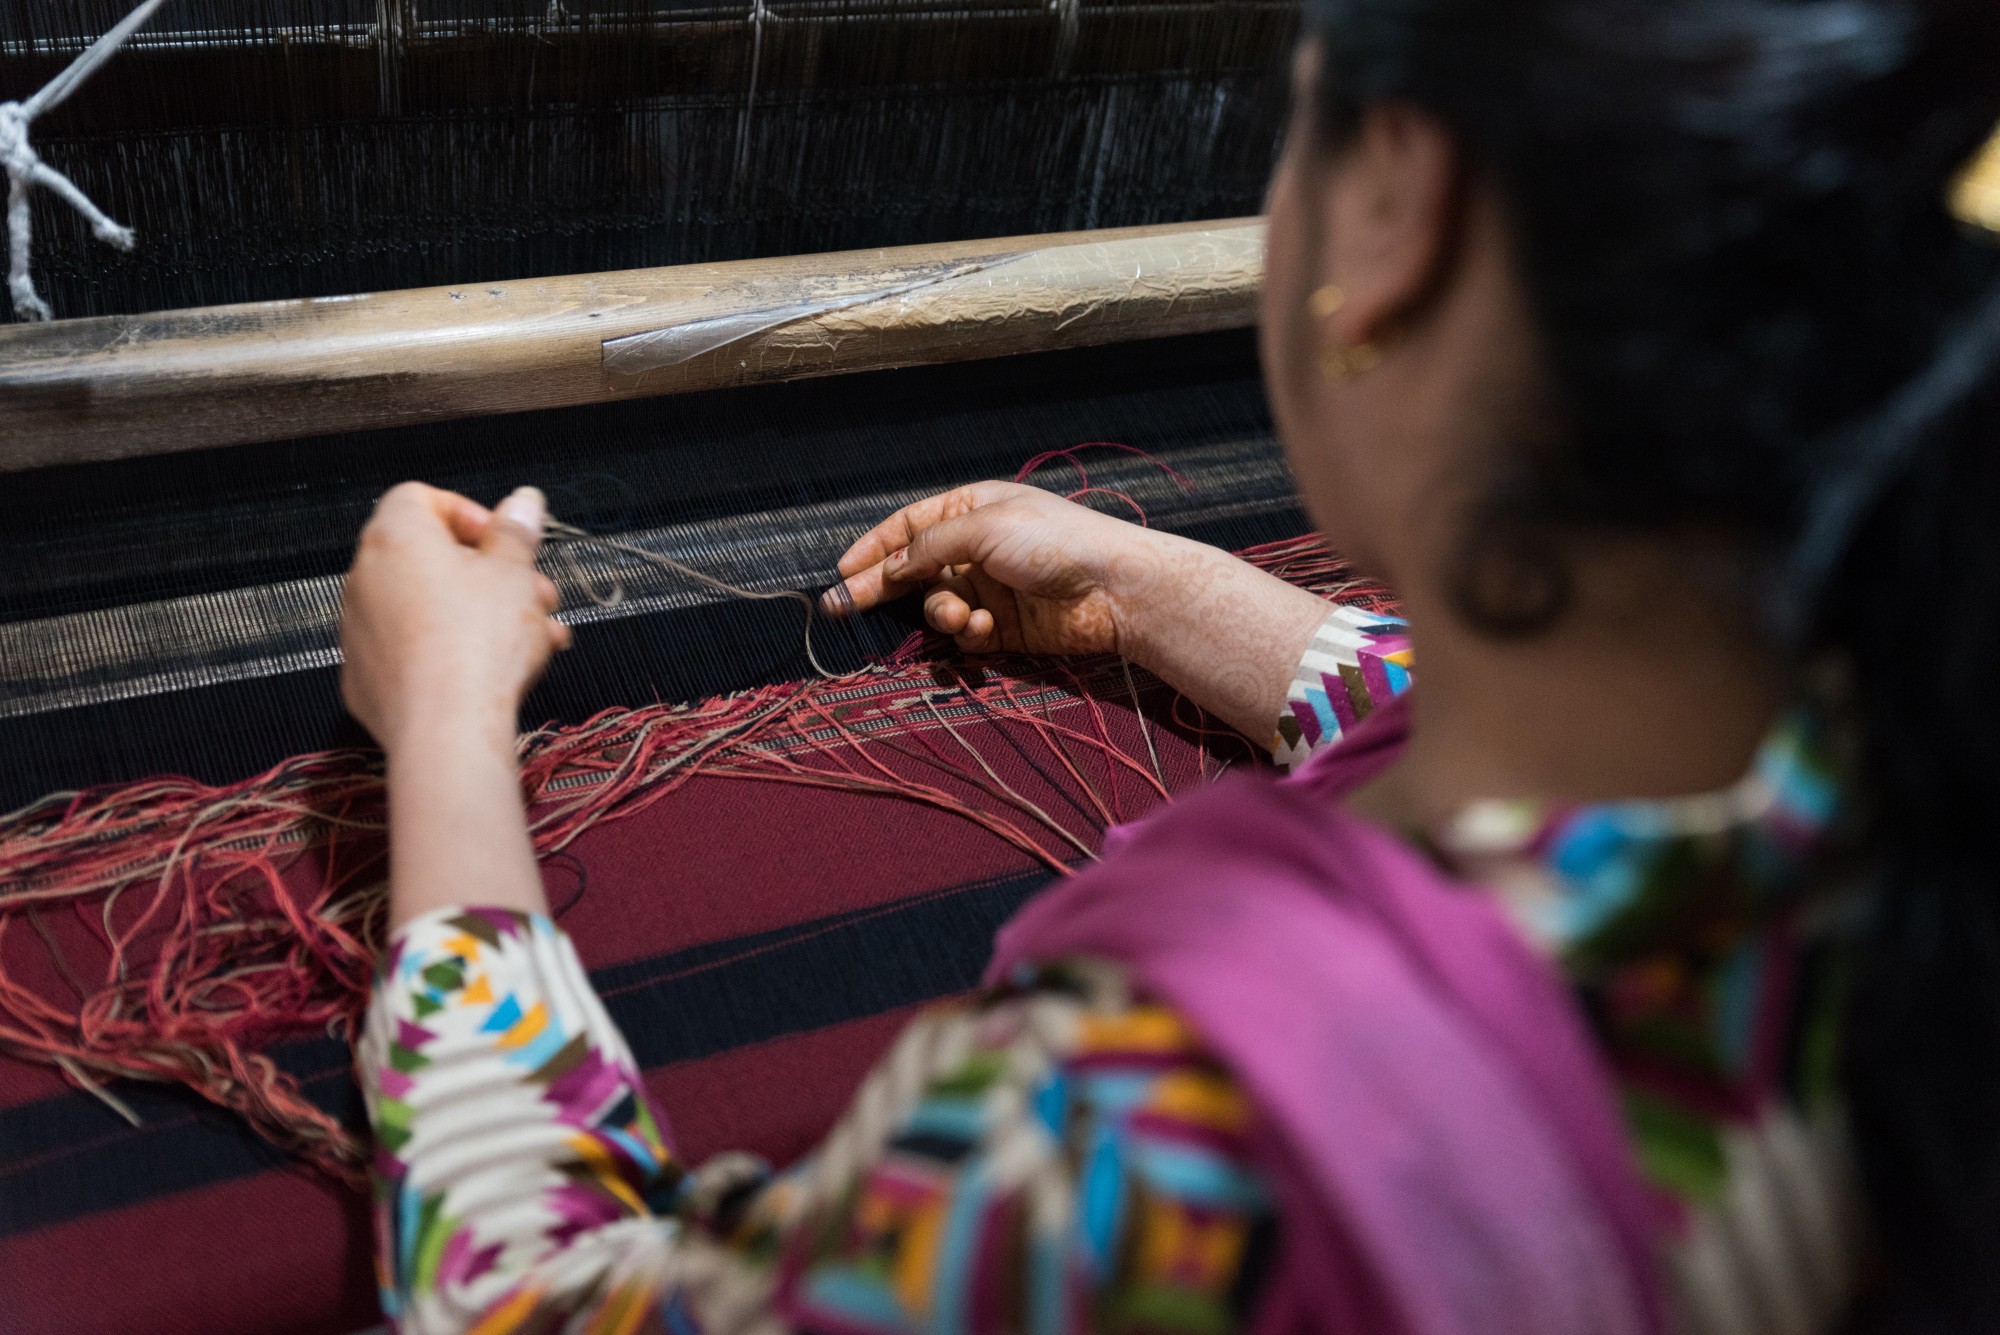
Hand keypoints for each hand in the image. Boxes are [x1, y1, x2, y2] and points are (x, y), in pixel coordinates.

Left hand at [340, 483, 569, 756]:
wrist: (447, 730)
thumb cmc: (478, 646)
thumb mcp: (514, 574)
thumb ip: (516, 532)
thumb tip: (523, 501)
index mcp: (396, 536)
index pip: (423, 498)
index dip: (472, 516)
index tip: (507, 543)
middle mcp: (365, 577)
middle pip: (431, 558)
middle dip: (489, 574)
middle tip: (534, 595)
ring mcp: (358, 629)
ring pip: (427, 607)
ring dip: (478, 615)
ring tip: (533, 641)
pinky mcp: (364, 677)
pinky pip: (410, 650)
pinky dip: (445, 653)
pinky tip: (488, 672)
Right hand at [824, 481, 1178, 654]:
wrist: (1113, 588)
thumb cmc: (1051, 541)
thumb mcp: (982, 527)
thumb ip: (929, 547)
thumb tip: (890, 567)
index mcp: (971, 510)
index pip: (908, 527)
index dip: (874, 548)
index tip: (841, 570)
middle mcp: (977, 548)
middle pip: (914, 570)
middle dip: (880, 588)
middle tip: (839, 606)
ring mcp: (990, 589)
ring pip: (939, 606)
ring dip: (940, 613)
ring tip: (959, 616)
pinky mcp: (1005, 628)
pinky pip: (967, 634)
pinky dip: (968, 635)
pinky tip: (984, 630)